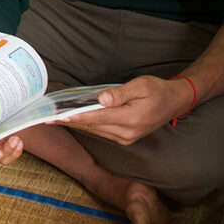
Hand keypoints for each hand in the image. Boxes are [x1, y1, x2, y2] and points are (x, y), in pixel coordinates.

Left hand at [55, 75, 193, 144]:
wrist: (175, 102)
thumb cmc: (158, 90)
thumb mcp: (141, 86)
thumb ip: (120, 94)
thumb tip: (101, 99)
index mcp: (131, 119)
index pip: (97, 118)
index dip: (77, 117)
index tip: (59, 116)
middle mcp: (127, 133)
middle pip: (93, 127)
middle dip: (70, 122)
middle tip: (48, 118)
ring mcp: (126, 138)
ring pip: (95, 131)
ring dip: (76, 125)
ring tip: (56, 119)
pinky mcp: (125, 138)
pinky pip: (102, 132)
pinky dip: (87, 126)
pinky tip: (75, 120)